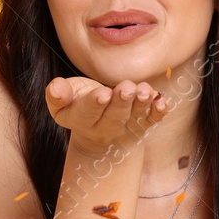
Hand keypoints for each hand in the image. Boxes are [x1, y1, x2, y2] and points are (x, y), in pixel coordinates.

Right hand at [46, 76, 167, 151]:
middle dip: (121, 102)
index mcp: (81, 120)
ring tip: (146, 91)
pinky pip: (152, 120)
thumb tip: (56, 88)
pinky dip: (158, 112)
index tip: (103, 93)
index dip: (95, 103)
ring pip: (135, 116)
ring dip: (142, 103)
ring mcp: (125, 126)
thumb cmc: (77, 106)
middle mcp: (104, 127)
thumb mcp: (62, 102)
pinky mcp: (142, 124)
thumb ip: (57, 95)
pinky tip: (162, 101)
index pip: (88, 112)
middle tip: (126, 88)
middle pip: (114, 116)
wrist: (96, 130)